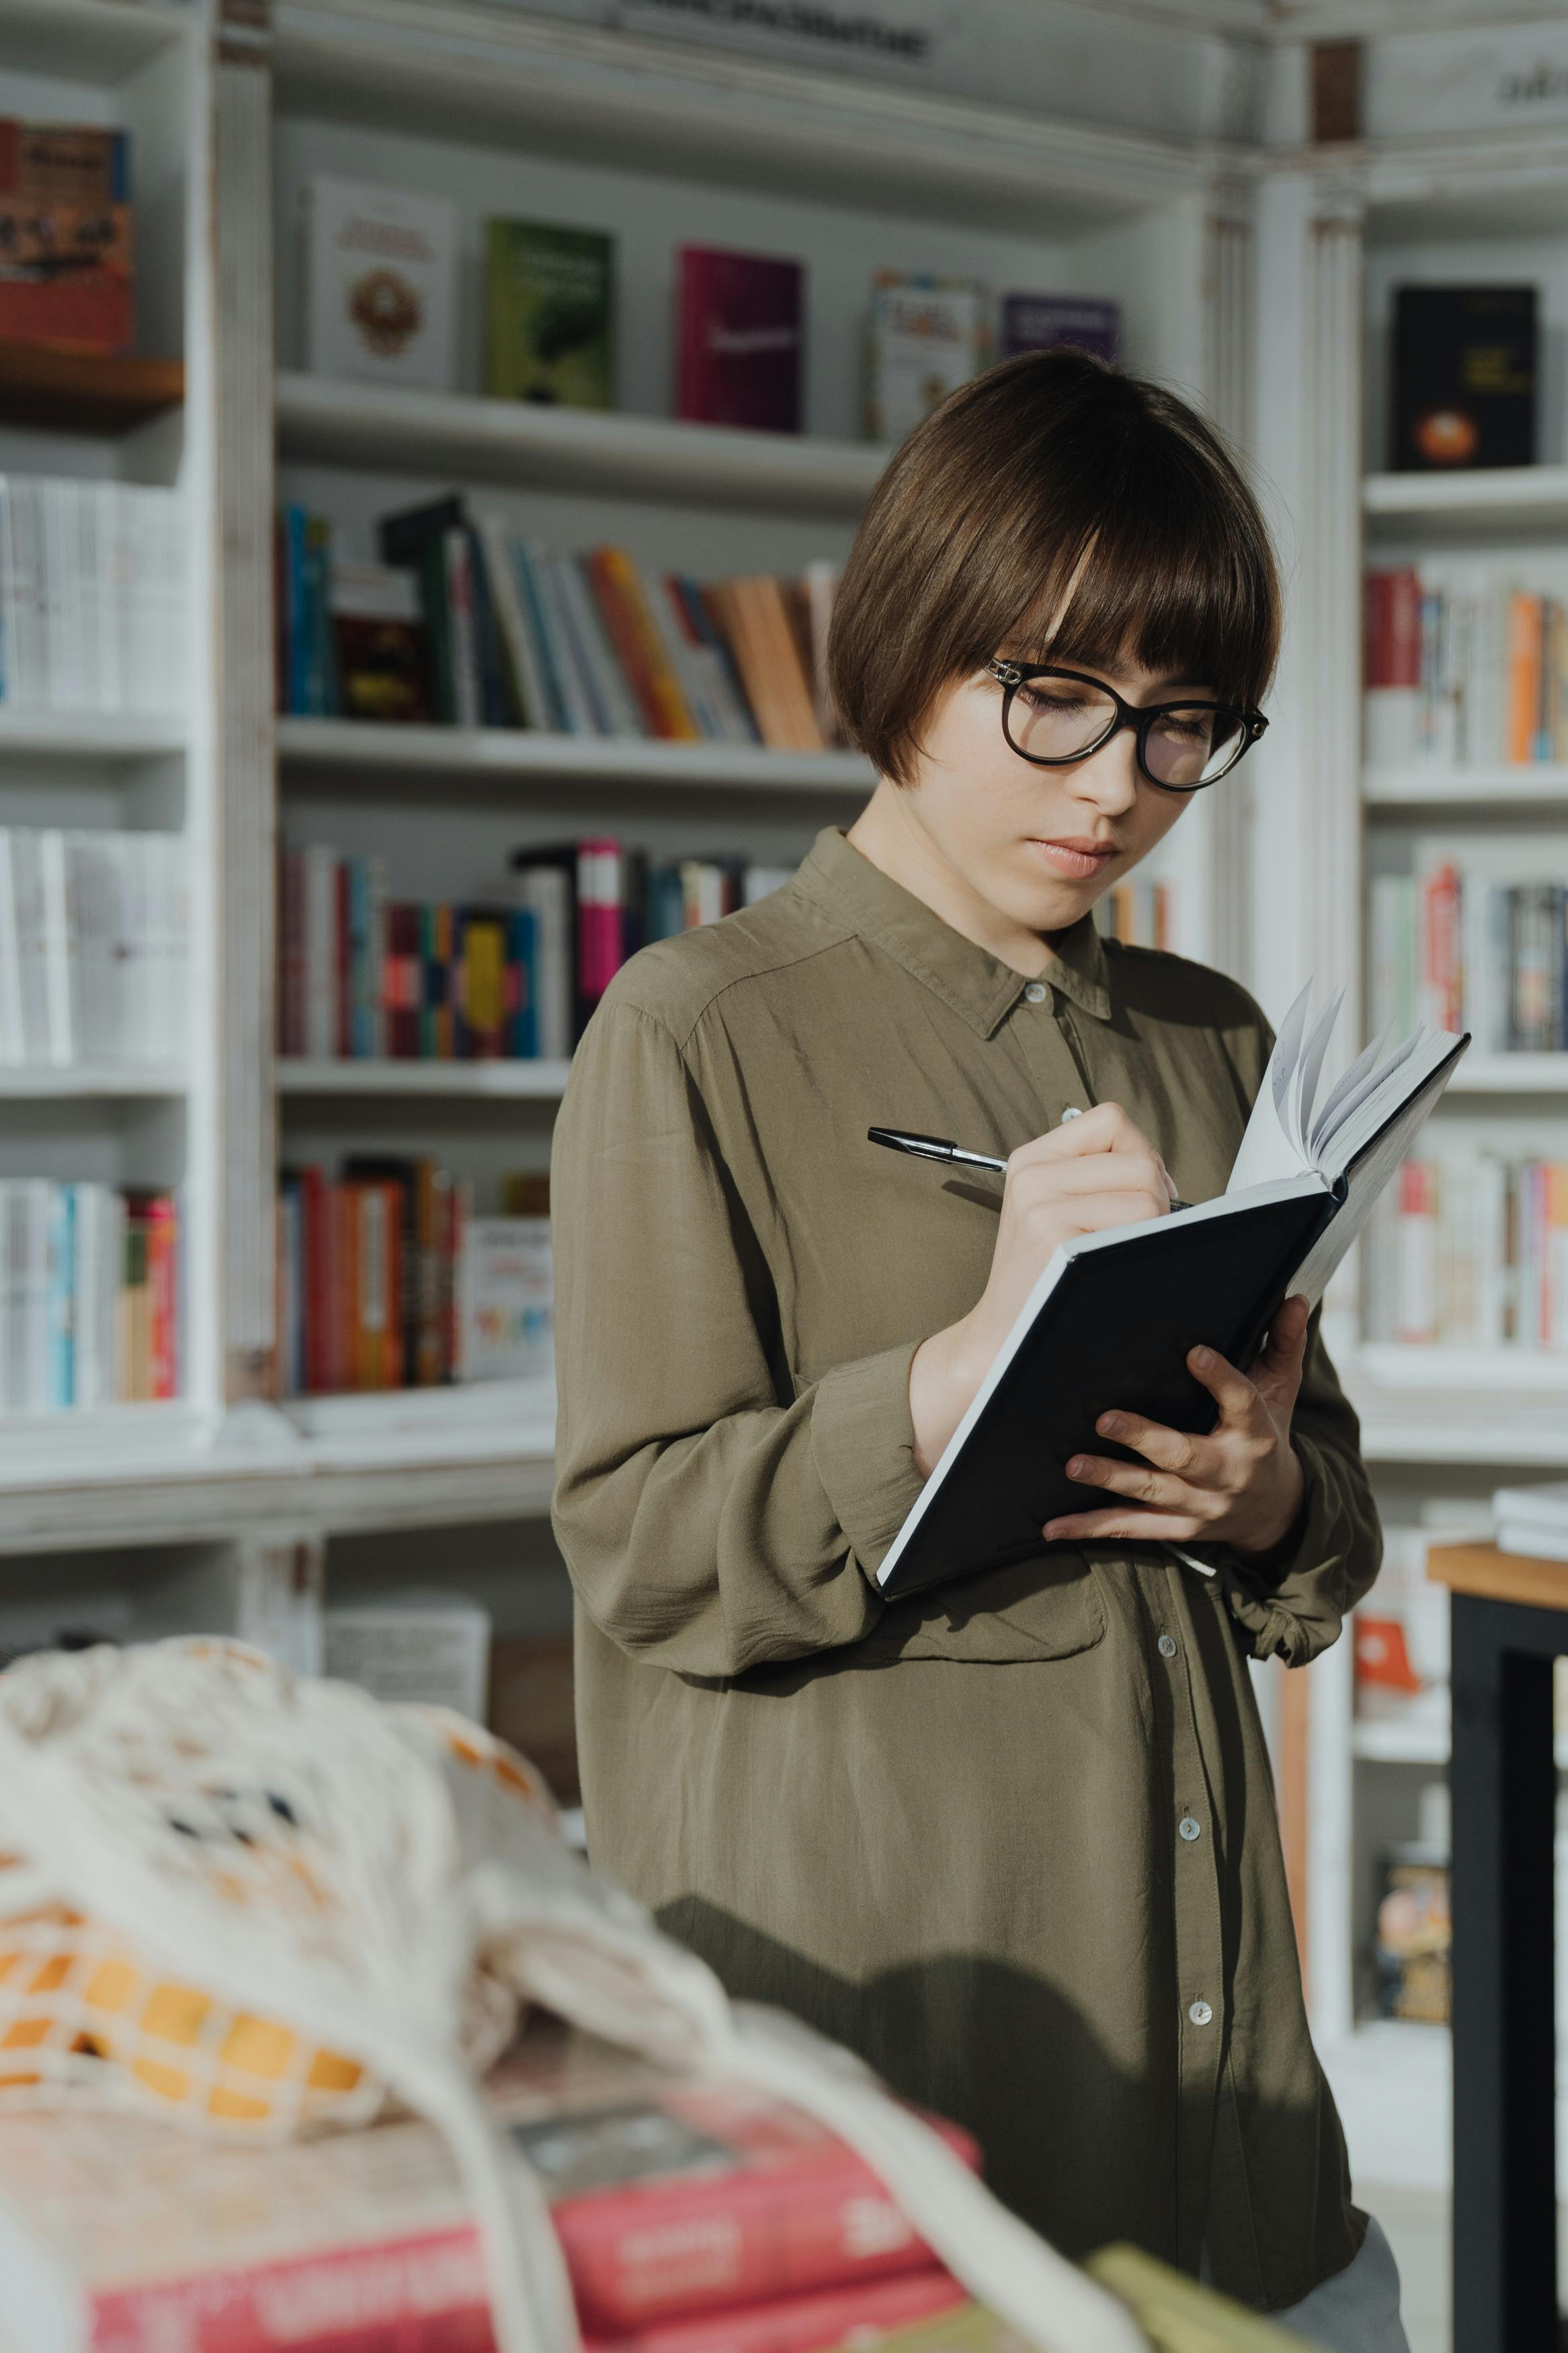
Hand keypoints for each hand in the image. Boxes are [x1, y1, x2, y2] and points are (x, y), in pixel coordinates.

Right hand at [909, 1103, 1175, 1478]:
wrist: (1000, 1342)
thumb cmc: (1039, 1283)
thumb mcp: (1047, 1212)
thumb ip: (1093, 1176)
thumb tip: (1158, 1172)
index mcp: (1030, 1161)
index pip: (1111, 1121)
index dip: (1139, 1153)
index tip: (1138, 1191)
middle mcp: (1032, 1176)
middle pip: (1139, 1160)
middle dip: (1153, 1197)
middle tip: (1128, 1236)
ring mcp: (1041, 1206)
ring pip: (1145, 1194)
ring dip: (1150, 1228)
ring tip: (1116, 1255)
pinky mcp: (1055, 1238)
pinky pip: (1136, 1228)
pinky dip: (1139, 1250)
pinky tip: (1111, 1270)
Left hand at [1042, 1294, 1311, 1557]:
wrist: (1275, 1512)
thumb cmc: (1266, 1438)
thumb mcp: (1281, 1392)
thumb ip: (1285, 1345)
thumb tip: (1295, 1299)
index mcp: (1255, 1434)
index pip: (1242, 1403)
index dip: (1221, 1379)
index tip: (1195, 1353)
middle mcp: (1228, 1473)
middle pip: (1185, 1456)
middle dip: (1144, 1438)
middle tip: (1105, 1419)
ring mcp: (1200, 1505)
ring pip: (1152, 1493)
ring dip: (1111, 1478)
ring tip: (1073, 1465)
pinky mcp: (1177, 1527)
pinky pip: (1130, 1527)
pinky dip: (1091, 1528)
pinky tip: (1055, 1525)